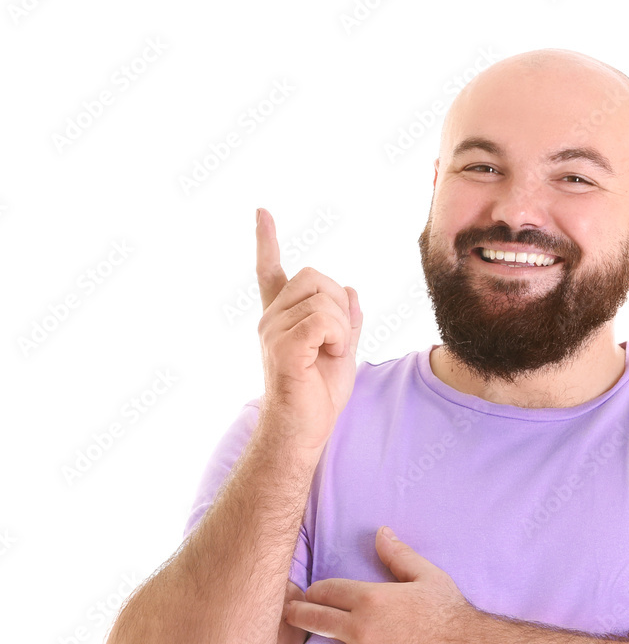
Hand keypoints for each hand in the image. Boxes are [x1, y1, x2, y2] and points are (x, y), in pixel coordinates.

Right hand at [255, 207, 363, 454]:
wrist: (305, 430)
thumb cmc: (318, 397)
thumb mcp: (342, 352)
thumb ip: (346, 322)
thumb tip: (353, 291)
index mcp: (282, 319)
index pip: (270, 272)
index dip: (266, 241)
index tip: (261, 212)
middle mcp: (271, 319)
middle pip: (317, 277)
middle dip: (340, 306)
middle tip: (335, 342)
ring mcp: (272, 331)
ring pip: (325, 301)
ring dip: (341, 328)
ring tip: (328, 355)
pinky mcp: (282, 346)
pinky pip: (322, 320)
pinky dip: (336, 337)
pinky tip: (328, 355)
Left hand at [283, 527, 480, 643]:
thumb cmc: (450, 613)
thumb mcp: (427, 576)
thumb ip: (398, 555)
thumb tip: (381, 532)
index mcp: (370, 599)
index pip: (323, 591)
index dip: (315, 592)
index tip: (312, 596)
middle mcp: (360, 630)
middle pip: (311, 621)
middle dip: (298, 616)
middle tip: (292, 616)